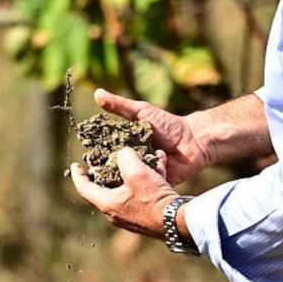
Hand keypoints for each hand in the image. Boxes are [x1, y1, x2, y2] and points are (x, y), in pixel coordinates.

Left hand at [69, 147, 177, 238]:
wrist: (178, 221)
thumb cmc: (153, 198)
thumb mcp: (136, 171)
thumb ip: (125, 157)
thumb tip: (124, 154)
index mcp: (108, 204)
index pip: (85, 188)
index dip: (78, 175)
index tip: (75, 165)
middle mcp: (116, 213)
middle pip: (106, 188)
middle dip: (109, 170)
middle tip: (108, 159)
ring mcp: (132, 216)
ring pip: (127, 188)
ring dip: (133, 172)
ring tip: (142, 158)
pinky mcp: (147, 215)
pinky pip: (142, 194)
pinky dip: (147, 180)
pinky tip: (159, 168)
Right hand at [93, 89, 208, 185]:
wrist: (194, 140)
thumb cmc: (168, 124)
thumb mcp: (141, 111)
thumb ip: (119, 105)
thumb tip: (97, 92)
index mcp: (125, 146)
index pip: (104, 152)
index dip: (95, 154)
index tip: (88, 156)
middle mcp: (131, 161)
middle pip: (112, 170)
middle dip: (105, 171)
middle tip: (99, 172)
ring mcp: (142, 175)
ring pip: (126, 181)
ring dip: (122, 180)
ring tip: (117, 178)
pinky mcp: (153, 185)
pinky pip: (143, 189)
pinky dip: (140, 185)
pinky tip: (139, 182)